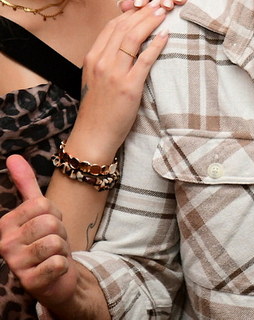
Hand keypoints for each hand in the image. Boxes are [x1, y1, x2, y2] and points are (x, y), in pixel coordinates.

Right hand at [0, 156, 77, 306]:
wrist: (55, 276)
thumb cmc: (45, 239)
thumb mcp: (36, 210)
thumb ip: (25, 184)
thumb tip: (14, 157)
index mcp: (6, 224)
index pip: (42, 204)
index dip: (53, 212)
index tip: (46, 224)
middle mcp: (5, 244)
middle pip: (50, 222)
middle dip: (59, 231)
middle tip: (52, 241)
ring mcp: (16, 265)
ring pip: (55, 241)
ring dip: (62, 247)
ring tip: (52, 254)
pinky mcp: (30, 282)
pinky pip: (58, 262)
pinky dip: (62, 265)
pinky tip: (53, 269)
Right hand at [69, 0, 168, 161]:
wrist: (93, 136)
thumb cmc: (99, 108)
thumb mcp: (97, 78)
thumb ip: (108, 59)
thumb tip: (123, 42)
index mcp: (92, 58)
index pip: (112, 27)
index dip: (130, 13)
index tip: (145, 4)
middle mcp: (101, 62)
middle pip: (124, 28)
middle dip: (143, 12)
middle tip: (159, 2)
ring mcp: (114, 74)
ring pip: (133, 38)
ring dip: (150, 22)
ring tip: (164, 12)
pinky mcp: (128, 87)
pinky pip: (145, 60)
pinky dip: (156, 45)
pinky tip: (167, 35)